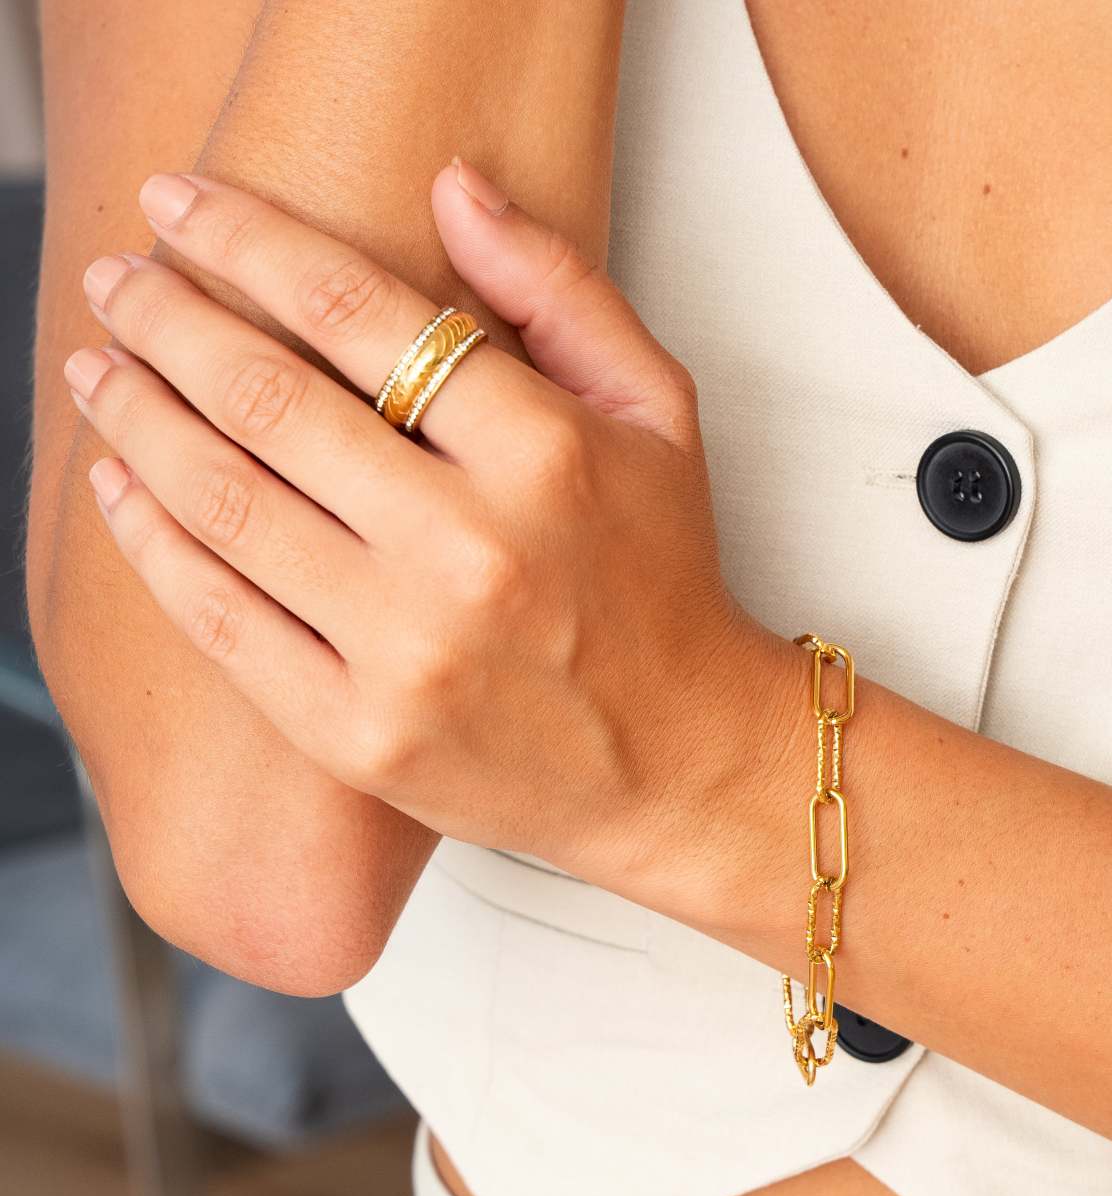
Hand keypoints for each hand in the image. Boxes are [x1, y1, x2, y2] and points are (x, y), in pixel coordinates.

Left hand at [63, 162, 792, 882]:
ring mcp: (406, 651)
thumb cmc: (664, 581)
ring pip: (222, 502)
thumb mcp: (659, 417)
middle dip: (165, 320)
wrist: (678, 760)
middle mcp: (469, 549)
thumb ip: (565, 293)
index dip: (246, 239)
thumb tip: (452, 186)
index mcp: (544, 454)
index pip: (355, 310)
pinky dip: (151, 543)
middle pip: (265, 399)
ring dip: (135, 418)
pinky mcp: (360, 733)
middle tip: (119, 283)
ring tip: (100, 371)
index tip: (180, 206)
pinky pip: (221, 620)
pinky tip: (120, 488)